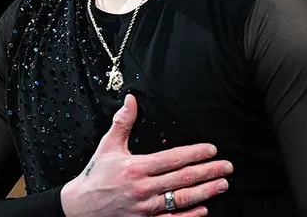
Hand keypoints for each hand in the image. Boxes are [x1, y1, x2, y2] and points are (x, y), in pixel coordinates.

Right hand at [60, 94, 232, 215]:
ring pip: (181, 200)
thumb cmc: (95, 176)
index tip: (211, 149)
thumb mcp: (107, 146)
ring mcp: (145, 209)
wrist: (79, 208)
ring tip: (222, 185)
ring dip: (204, 192)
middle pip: (182, 179)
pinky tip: (203, 211)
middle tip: (227, 167)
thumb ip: (122, 122)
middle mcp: (143, 188)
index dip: (194, 153)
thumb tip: (131, 100)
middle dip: (208, 172)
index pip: (172, 159)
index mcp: (136, 167)